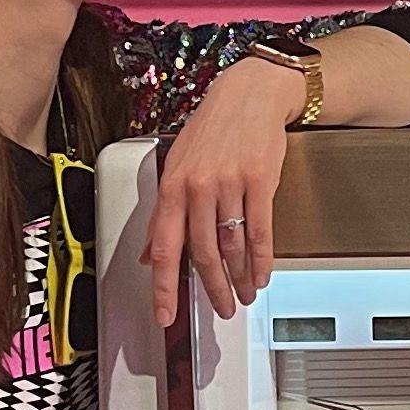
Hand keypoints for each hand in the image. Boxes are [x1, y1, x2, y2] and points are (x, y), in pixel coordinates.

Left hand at [148, 56, 302, 324]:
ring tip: (243, 295)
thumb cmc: (212, 130)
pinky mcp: (260, 181)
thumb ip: (163, 213)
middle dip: (212, 288)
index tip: (165, 314)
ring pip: (231, 246)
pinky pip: (259, 231)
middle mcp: (197, 187)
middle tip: (221, 309)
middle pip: (202, 253)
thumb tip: (148, 253)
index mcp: (172, 187)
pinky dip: (261, 259)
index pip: (163, 247)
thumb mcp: (176, 166)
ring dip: (238, 278)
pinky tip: (260, 275)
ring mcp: (229, 184)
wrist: (250, 95)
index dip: (164, 286)